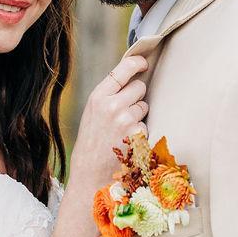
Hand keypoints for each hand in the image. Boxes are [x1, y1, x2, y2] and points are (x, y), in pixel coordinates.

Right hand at [70, 53, 148, 188]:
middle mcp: (112, 105)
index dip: (137, 63)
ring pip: (145, 106)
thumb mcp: (92, 113)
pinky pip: (147, 125)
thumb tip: (133, 77)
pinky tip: (126, 142)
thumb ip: (108, 95)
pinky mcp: (138, 134)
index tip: (144, 63)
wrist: (90, 173)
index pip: (123, 69)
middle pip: (140, 87)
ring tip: (121, 131)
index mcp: (98, 97)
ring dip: (138, 116)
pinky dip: (140, 132)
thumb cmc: (91, 142)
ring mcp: (126, 120)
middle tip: (124, 112)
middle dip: (137, 96)